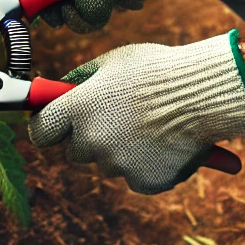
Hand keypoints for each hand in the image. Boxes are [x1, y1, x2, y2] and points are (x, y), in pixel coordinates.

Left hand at [28, 32, 244, 193]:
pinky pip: (135, 176)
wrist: (203, 94)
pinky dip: (146, 164)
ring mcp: (117, 165)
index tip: (54, 124)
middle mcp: (92, 140)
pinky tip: (164, 141)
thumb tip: (59, 90)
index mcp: (78, 108)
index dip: (47, 127)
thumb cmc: (156, 69)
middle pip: (74, 150)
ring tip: (149, 123)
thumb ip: (82, 80)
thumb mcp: (112, 62)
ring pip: (108, 163)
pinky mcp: (143, 182)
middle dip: (88, 137)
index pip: (40, 131)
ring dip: (120, 149)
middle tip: (115, 117)